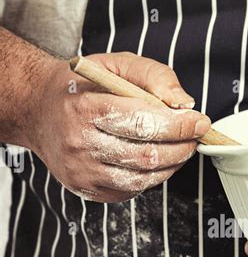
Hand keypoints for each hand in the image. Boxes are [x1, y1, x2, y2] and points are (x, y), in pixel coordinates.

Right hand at [28, 51, 210, 201]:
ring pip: (142, 178)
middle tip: (194, 137)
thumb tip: (184, 104)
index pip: (143, 122)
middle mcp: (80, 143)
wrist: (39, 110)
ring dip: (171, 165)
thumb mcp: (117, 64)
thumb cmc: (83, 86)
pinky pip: (131, 191)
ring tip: (179, 148)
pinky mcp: (86, 189)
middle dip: (181, 147)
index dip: (179, 125)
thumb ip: (155, 77)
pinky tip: (153, 160)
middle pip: (146, 155)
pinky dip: (151, 177)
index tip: (200, 121)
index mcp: (86, 108)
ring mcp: (81, 171)